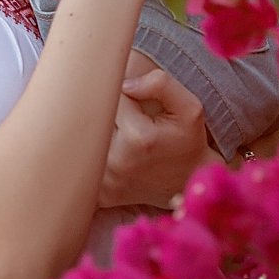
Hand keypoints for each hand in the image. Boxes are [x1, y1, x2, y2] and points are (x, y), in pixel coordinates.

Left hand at [98, 67, 220, 208]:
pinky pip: (87, 166)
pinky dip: (95, 157)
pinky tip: (114, 156)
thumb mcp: (190, 108)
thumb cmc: (189, 141)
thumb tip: (126, 85)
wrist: (190, 180)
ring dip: (103, 136)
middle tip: (129, 122)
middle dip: (110, 115)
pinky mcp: (102, 194)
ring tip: (126, 140)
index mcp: (138, 137)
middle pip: (96, 120)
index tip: (138, 106)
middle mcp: (118, 161)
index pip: (113, 98)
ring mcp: (108, 181)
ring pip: (90, 141)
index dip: (125, 96)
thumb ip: (161, 85)